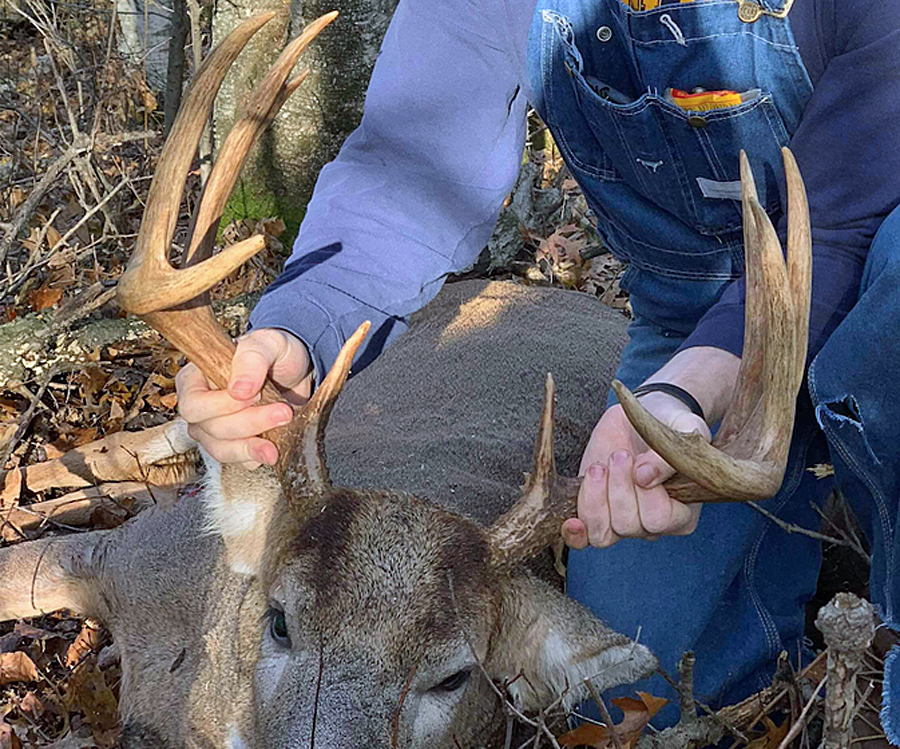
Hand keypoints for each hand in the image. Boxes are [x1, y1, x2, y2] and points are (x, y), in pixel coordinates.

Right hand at [176, 328, 312, 468]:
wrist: (296, 370)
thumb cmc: (274, 351)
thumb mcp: (267, 344)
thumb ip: (251, 360)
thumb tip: (238, 389)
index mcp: (195, 379)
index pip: (193, 405)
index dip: (221, 406)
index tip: (256, 394)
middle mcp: (200, 407)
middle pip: (210, 429)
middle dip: (248, 424)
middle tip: (283, 412)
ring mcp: (215, 429)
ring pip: (221, 450)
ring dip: (251, 448)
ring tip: (277, 443)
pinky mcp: (237, 444)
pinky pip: (239, 460)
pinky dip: (256, 457)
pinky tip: (274, 448)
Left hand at [562, 391, 710, 548]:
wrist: (643, 415)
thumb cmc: (670, 424)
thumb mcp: (683, 428)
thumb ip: (669, 455)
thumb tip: (644, 478)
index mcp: (682, 512)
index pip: (660, 520)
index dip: (645, 494)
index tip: (640, 464)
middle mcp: (652, 525)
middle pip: (628, 526)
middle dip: (618, 488)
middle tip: (619, 456)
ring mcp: (621, 521)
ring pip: (603, 535)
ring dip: (595, 499)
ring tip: (599, 468)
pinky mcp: (596, 513)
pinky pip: (584, 539)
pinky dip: (575, 534)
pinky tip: (572, 521)